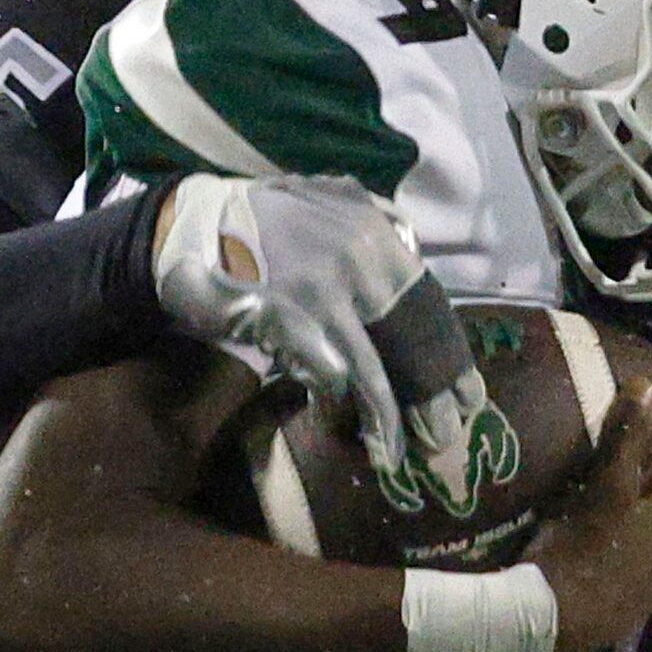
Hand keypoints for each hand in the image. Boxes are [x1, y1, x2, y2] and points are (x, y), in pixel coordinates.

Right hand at [153, 174, 483, 482]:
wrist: (188, 226)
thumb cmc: (258, 220)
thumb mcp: (324, 198)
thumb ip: (371, 217)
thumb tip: (411, 243)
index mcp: (372, 227)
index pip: (425, 299)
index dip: (444, 351)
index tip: (463, 390)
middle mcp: (357, 254)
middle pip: (408, 338)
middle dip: (430, 393)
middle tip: (444, 433)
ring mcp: (323, 288)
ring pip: (370, 367)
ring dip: (386, 416)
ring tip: (396, 452)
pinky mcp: (287, 317)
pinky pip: (325, 370)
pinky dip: (336, 397)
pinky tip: (343, 422)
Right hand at [524, 380, 651, 651]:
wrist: (549, 625)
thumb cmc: (582, 551)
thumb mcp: (604, 489)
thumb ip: (626, 439)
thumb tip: (648, 386)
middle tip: (628, 455)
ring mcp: (639, 587)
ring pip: (643, 542)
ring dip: (630, 519)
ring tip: (602, 496)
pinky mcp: (613, 610)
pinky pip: (620, 571)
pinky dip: (611, 551)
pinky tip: (586, 547)